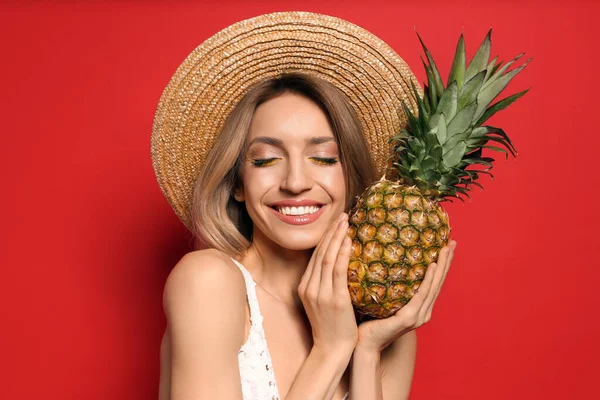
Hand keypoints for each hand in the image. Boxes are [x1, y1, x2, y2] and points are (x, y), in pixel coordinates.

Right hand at [298, 212, 357, 352]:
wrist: (332, 350)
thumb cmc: (332, 328)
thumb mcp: (323, 303)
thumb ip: (327, 285)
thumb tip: (341, 266)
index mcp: (305, 287)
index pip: (315, 257)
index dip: (326, 238)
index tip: (336, 224)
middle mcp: (309, 287)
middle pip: (319, 253)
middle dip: (331, 232)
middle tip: (343, 216)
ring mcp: (320, 293)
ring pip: (327, 258)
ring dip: (337, 237)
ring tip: (346, 222)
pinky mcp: (334, 299)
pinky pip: (337, 271)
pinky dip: (342, 253)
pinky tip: (349, 241)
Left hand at [356, 241, 456, 352]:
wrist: (364, 344)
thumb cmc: (370, 322)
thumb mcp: (383, 301)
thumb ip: (389, 286)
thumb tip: (382, 260)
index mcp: (419, 308)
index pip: (434, 283)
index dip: (442, 265)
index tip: (447, 246)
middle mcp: (423, 311)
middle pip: (438, 282)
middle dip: (446, 262)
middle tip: (453, 242)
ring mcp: (417, 315)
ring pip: (433, 286)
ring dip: (441, 266)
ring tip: (446, 249)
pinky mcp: (408, 318)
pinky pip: (420, 295)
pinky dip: (428, 280)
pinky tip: (432, 266)